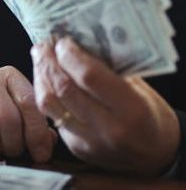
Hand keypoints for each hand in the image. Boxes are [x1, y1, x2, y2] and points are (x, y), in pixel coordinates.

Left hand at [31, 37, 179, 175]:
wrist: (154, 154)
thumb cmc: (148, 111)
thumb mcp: (137, 85)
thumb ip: (108, 66)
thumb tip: (76, 40)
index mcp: (131, 109)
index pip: (89, 76)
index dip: (70, 54)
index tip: (62, 40)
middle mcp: (108, 129)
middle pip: (63, 89)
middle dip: (48, 61)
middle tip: (43, 44)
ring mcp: (89, 141)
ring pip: (49, 104)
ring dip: (40, 76)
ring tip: (40, 57)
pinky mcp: (75, 148)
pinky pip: (51, 116)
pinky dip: (45, 92)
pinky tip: (46, 78)